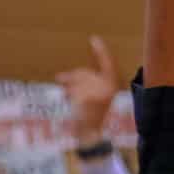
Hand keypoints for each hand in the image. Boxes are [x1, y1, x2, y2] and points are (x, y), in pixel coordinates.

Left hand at [55, 35, 123, 149]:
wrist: (89, 135)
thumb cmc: (89, 115)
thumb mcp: (90, 96)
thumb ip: (83, 82)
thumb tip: (61, 77)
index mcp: (112, 86)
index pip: (108, 65)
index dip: (101, 52)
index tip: (94, 38)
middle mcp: (108, 88)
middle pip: (85, 73)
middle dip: (73, 78)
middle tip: (64, 82)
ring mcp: (98, 94)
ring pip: (75, 82)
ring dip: (68, 89)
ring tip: (69, 98)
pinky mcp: (86, 99)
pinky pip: (71, 90)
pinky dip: (67, 95)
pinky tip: (70, 103)